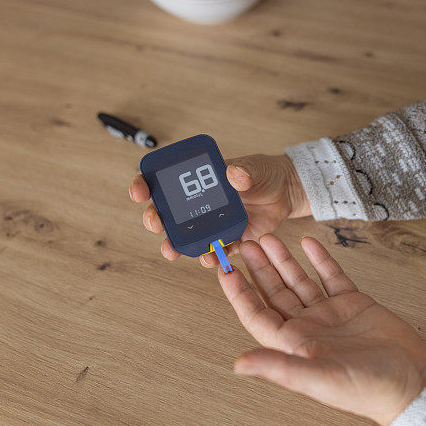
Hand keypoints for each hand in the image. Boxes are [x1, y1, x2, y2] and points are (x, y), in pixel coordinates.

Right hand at [129, 154, 309, 266]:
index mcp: (196, 180)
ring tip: (172, 251)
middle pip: (165, 214)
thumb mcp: (254, 167)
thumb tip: (234, 174)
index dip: (144, 186)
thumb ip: (244, 170)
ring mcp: (210, 224)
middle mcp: (198, 204)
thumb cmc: (264, 174)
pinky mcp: (228, 240)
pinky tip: (208, 258)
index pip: (161, 182)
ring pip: (184, 238)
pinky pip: (214, 252)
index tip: (139, 191)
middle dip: (154, 219)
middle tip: (155, 223)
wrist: (286, 192)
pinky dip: (209, 256)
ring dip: (174, 245)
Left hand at [218, 234, 425, 425]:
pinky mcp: (354, 303)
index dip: (240, 294)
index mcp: (294, 345)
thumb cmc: (368, 390)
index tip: (225, 271)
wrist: (413, 383)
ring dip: (284, 261)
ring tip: (269, 239)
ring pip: (300, 281)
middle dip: (259, 270)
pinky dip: (320, 259)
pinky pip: (332, 276)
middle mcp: (309, 327)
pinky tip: (309, 243)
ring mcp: (331, 314)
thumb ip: (279, 368)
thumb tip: (238, 364)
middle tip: (245, 244)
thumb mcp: (319, 379)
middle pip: (275, 293)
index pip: (257, 315)